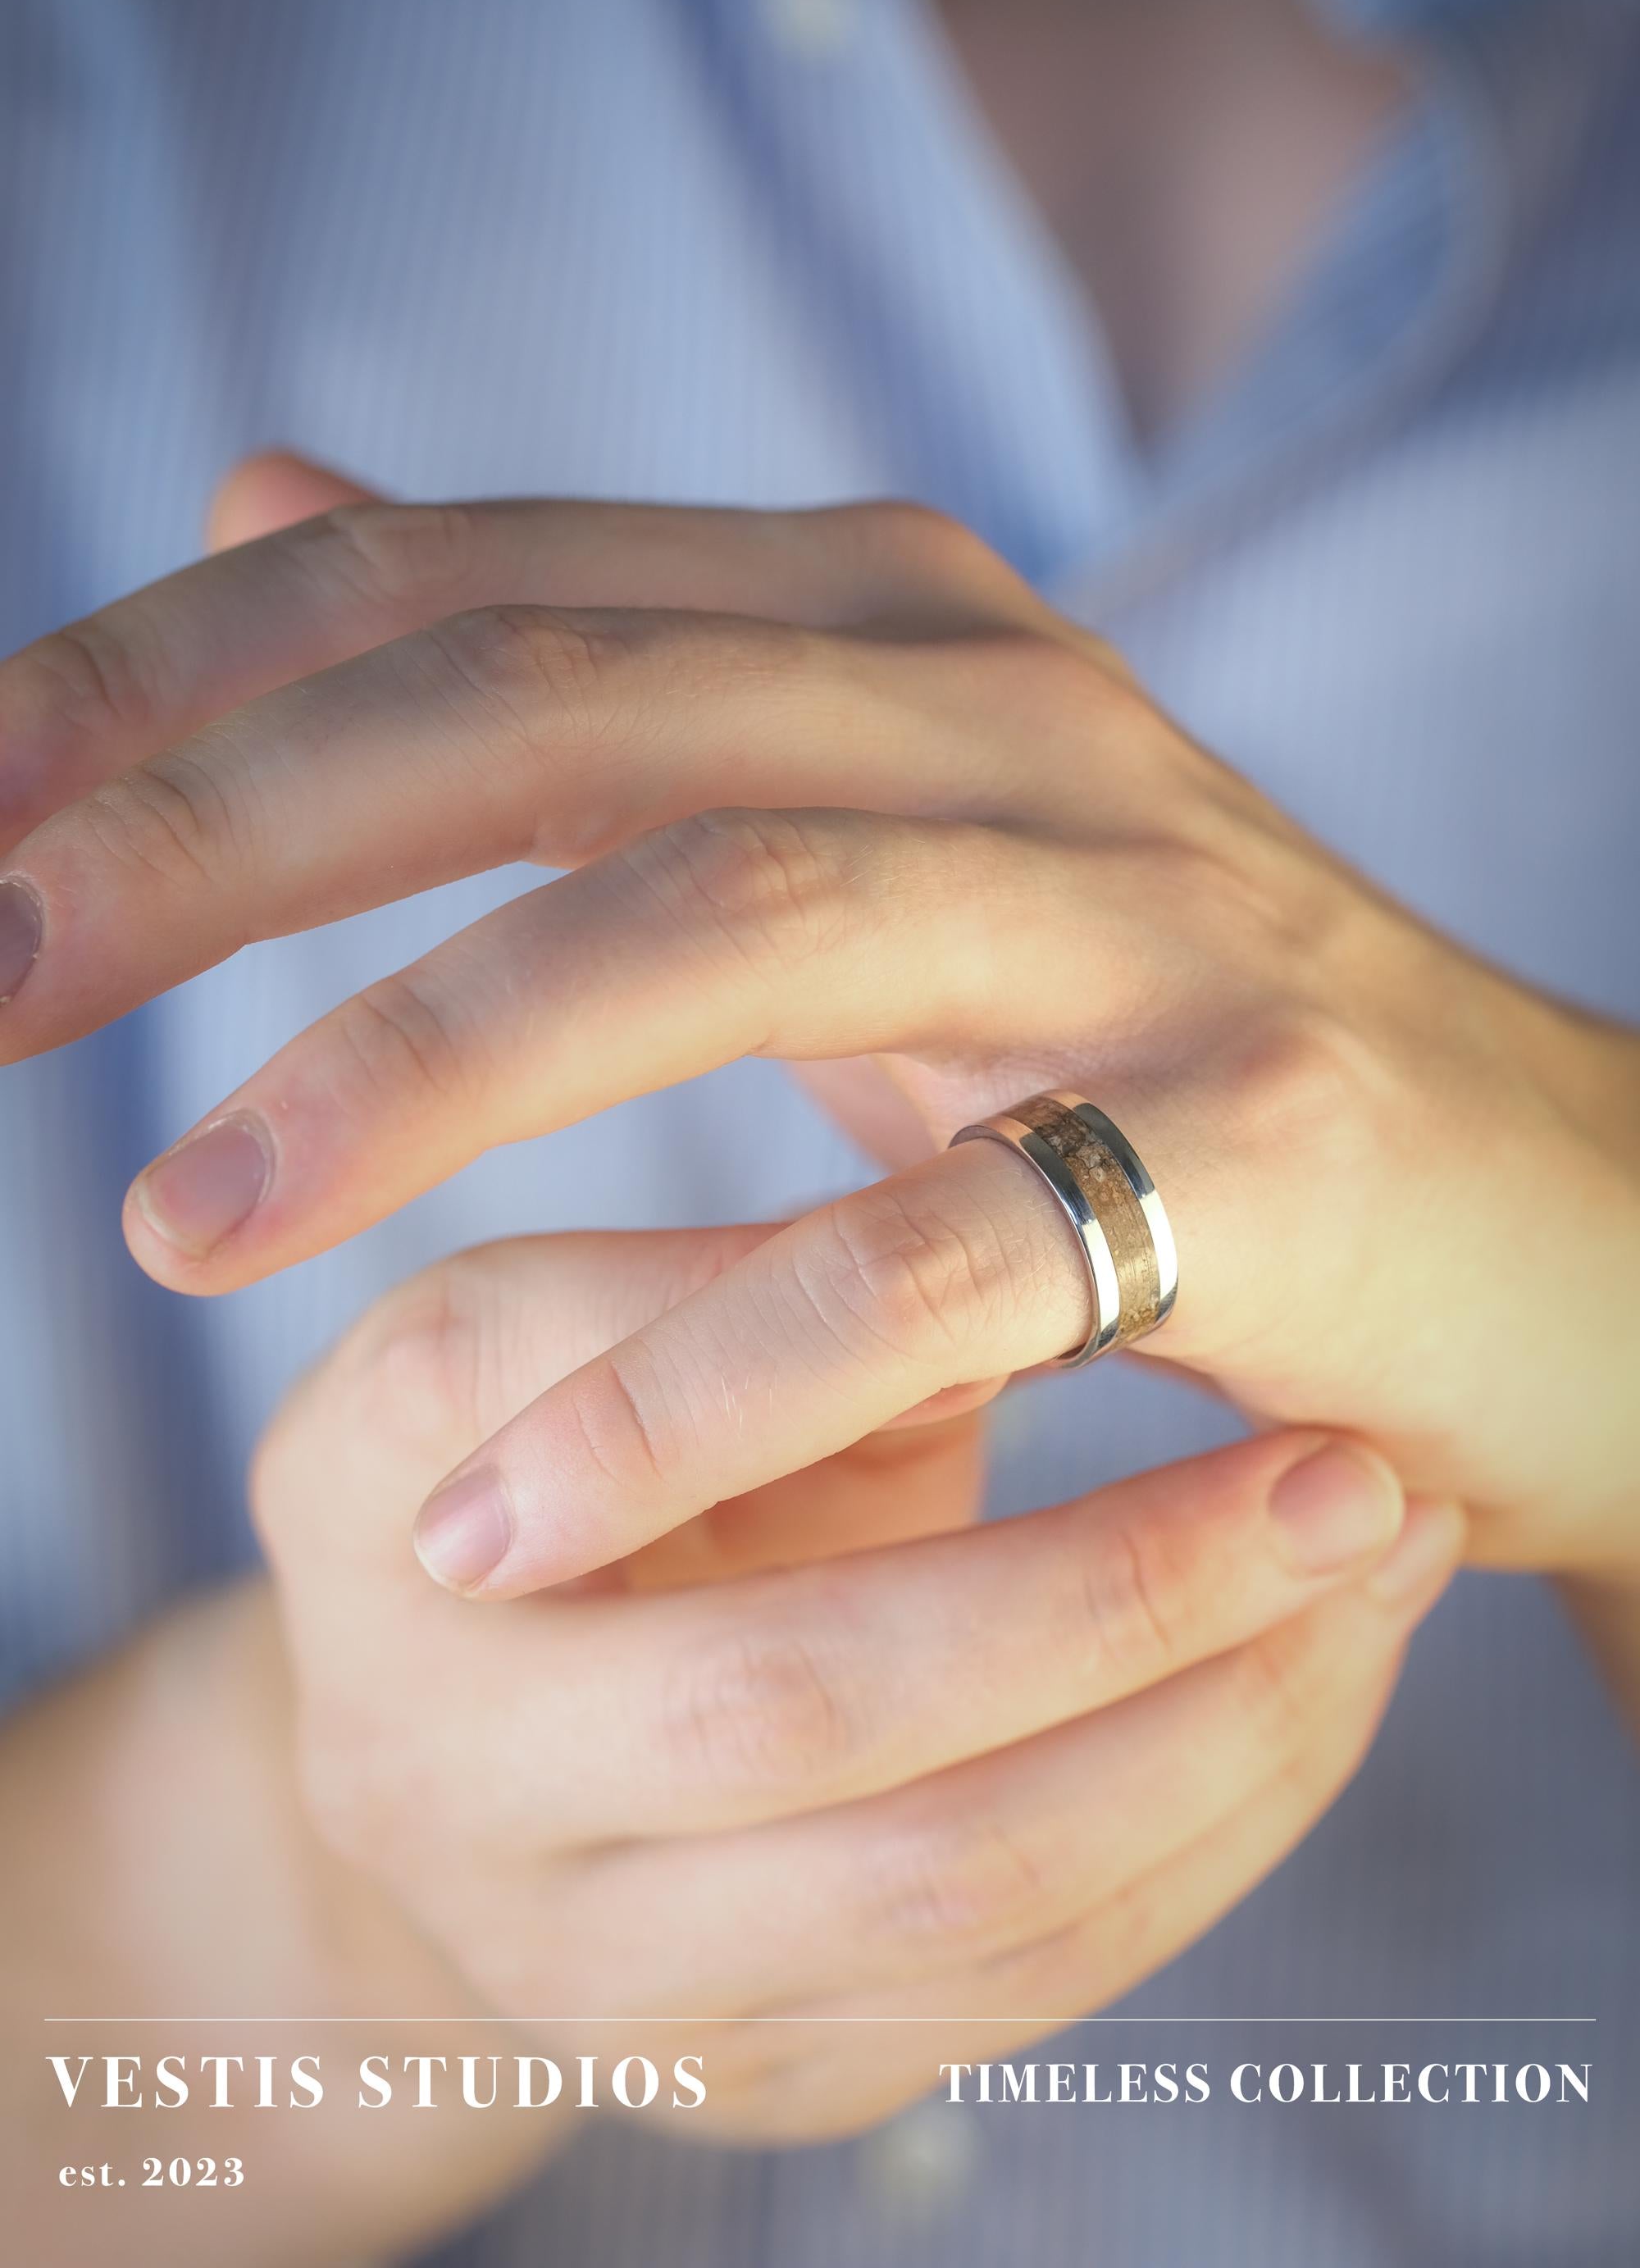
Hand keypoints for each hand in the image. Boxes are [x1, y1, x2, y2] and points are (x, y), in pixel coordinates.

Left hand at [1, 459, 1634, 1586]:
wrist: (1547, 1216)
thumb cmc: (1154, 1038)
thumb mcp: (857, 821)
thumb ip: (570, 666)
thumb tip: (260, 482)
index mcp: (888, 614)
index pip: (473, 578)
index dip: (183, 664)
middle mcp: (1011, 706)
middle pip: (555, 705)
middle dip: (227, 838)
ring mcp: (1146, 904)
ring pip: (724, 916)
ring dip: (414, 1072)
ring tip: (173, 1238)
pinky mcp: (1260, 1134)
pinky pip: (932, 1248)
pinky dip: (704, 1374)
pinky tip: (506, 1505)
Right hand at [254, 1215, 1460, 2141]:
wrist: (476, 1742)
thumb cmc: (569, 1453)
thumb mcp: (591, 1311)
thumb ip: (756, 1275)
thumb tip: (1026, 1248)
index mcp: (373, 1493)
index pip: (604, 1395)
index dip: (847, 1328)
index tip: (1127, 1248)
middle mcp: (427, 1760)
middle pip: (806, 1697)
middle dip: (1122, 1584)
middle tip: (1343, 1474)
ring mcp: (579, 1961)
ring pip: (960, 1880)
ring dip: (1225, 1726)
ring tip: (1380, 1571)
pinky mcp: (734, 2075)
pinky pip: (1023, 1986)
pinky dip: (1212, 1835)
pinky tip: (1316, 1694)